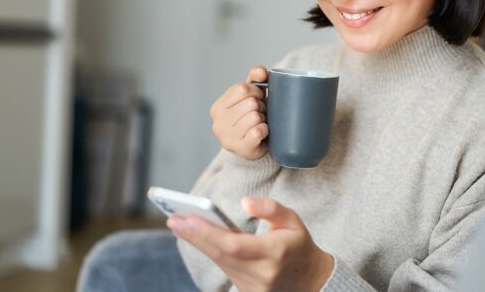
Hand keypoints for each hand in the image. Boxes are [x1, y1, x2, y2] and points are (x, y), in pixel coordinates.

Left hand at [168, 197, 333, 291]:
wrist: (311, 280)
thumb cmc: (299, 245)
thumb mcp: (293, 220)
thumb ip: (271, 208)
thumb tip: (245, 201)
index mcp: (275, 253)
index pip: (234, 244)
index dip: (209, 233)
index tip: (189, 218)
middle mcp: (262, 273)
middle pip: (220, 254)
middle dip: (195, 236)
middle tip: (173, 219)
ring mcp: (253, 287)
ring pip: (219, 262)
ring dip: (198, 243)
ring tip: (179, 224)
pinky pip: (225, 268)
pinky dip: (211, 252)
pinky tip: (197, 237)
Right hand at [210, 66, 268, 159]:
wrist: (255, 145)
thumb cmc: (252, 116)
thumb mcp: (252, 95)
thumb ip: (256, 78)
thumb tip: (261, 72)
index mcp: (218, 107)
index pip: (241, 89)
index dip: (256, 91)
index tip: (258, 98)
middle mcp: (218, 123)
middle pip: (250, 103)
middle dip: (261, 106)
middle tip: (260, 113)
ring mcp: (227, 138)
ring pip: (254, 117)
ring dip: (263, 119)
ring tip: (260, 123)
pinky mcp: (240, 149)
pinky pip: (258, 132)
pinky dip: (265, 130)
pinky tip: (262, 133)